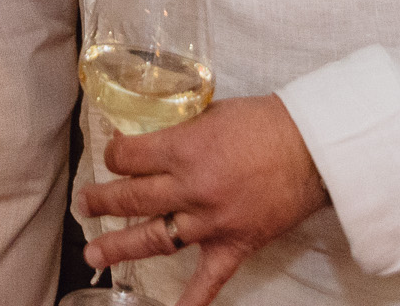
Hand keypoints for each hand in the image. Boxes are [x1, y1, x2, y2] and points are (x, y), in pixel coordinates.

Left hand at [77, 96, 327, 305]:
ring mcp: (211, 222)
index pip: (128, 157)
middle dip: (102, 200)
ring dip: (119, 246)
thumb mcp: (213, 112)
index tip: (112, 156)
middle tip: (85, 203)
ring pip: (154, 239)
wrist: (314, 149)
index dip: (113, 155)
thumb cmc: (266, 123)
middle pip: (132, 199)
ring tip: (94, 251)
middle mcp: (191, 189)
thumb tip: (156, 138)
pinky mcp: (234, 245)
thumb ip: (183, 130)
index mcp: (184, 150)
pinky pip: (209, 280)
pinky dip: (191, 301)